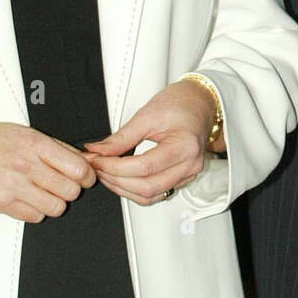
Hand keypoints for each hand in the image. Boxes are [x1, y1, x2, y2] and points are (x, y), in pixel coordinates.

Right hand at [0, 117, 95, 222]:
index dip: (88, 176)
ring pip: (55, 207)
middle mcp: (26, 165)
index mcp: (36, 144)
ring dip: (56, 203)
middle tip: (66, 186)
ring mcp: (13, 186)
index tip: (86, 177)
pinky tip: (30, 200)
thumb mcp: (27, 133)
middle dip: (73, 190)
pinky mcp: (1, 203)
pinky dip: (37, 212)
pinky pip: (34, 217)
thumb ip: (56, 148)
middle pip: (70, 190)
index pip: (78, 168)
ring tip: (47, 194)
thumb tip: (84, 160)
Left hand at [84, 80, 217, 205]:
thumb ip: (121, 137)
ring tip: (106, 173)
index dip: (115, 167)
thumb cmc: (180, 103)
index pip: (144, 167)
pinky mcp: (182, 179)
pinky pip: (156, 194)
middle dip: (116, 180)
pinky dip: (135, 190)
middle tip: (98, 167)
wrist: (200, 102)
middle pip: (147, 187)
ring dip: (123, 189)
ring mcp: (188, 174)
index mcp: (185, 145)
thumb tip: (97, 151)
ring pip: (150, 196)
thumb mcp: (147, 114)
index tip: (97, 160)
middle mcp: (190, 165)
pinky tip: (121, 179)